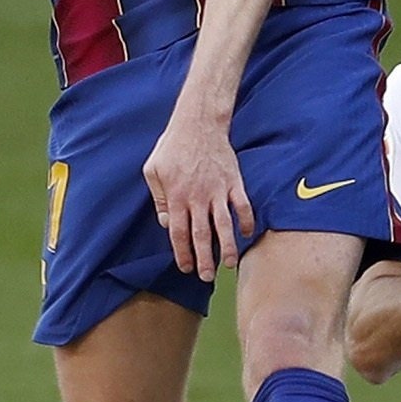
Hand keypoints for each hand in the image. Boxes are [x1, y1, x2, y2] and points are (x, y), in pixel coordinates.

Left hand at [144, 107, 252, 281]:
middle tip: (207, 277)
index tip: (186, 268)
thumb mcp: (152, 170)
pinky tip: (248, 234)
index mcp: (176, 197)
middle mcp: (198, 197)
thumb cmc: (172, 147)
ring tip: (228, 264)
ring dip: (226, 246)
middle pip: (201, 235)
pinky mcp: (234, 182)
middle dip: (204, 259)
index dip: (182, 254)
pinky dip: (247, 221)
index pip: (179, 233)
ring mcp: (218, 190)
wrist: (198, 124)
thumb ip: (159, 199)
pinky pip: (243, 205)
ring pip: (224, 225)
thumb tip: (166, 223)